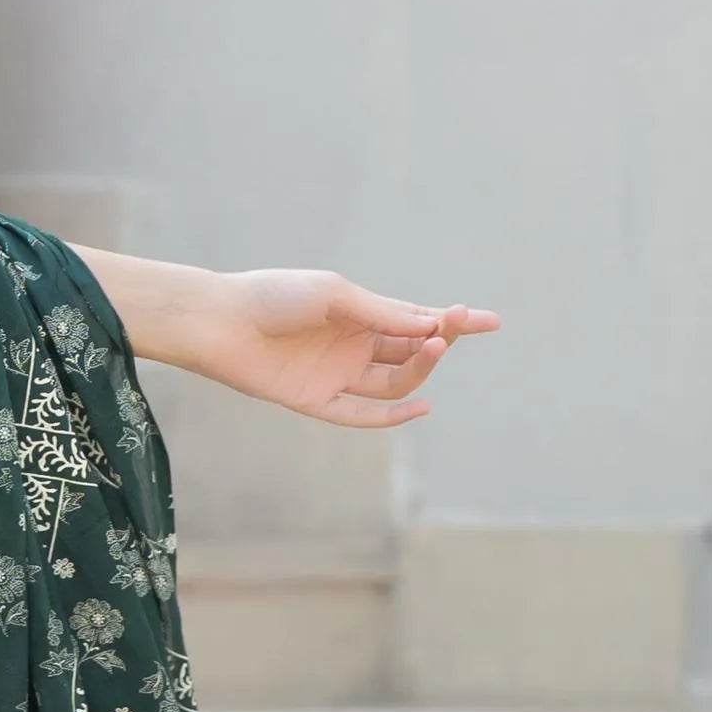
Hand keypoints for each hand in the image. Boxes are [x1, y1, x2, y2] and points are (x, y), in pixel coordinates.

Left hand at [149, 264, 500, 426]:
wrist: (220, 320)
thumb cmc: (275, 296)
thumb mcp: (335, 295)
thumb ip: (382, 313)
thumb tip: (433, 325)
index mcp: (361, 315)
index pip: (417, 322)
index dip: (453, 323)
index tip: (490, 321)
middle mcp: (353, 347)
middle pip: (410, 353)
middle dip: (438, 341)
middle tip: (451, 329)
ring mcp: (336, 376)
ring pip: (393, 383)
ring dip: (419, 369)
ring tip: (434, 347)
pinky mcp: (316, 401)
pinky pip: (361, 415)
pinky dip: (392, 416)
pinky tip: (422, 406)